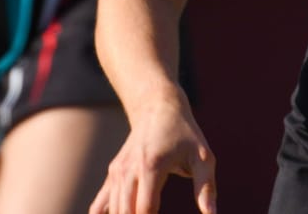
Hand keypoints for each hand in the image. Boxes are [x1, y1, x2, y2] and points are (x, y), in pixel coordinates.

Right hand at [89, 97, 218, 213]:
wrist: (157, 106)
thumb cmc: (184, 132)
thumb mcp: (203, 157)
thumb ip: (206, 189)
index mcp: (151, 167)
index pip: (145, 210)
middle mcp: (129, 171)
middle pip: (125, 213)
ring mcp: (117, 174)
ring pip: (113, 211)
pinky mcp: (113, 176)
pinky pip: (101, 205)